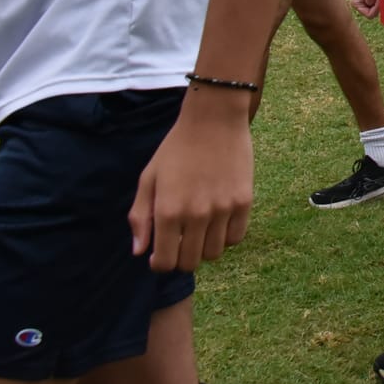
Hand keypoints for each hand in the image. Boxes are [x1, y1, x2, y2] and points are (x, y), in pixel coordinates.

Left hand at [128, 92, 252, 271]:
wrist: (214, 120)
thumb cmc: (176, 148)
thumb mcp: (149, 178)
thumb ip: (141, 217)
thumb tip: (140, 253)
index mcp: (168, 211)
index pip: (165, 263)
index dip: (160, 263)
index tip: (160, 253)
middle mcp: (196, 215)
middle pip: (190, 263)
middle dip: (181, 258)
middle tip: (180, 242)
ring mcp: (223, 209)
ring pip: (214, 253)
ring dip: (204, 247)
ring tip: (199, 230)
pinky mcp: (244, 202)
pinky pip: (235, 237)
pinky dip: (225, 236)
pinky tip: (218, 222)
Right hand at [350, 0, 382, 17]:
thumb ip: (373, 9)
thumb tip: (379, 17)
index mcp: (355, 4)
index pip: (369, 15)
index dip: (376, 8)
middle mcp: (359, 4)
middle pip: (373, 13)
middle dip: (378, 5)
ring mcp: (366, 1)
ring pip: (377, 9)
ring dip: (381, 2)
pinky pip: (379, 3)